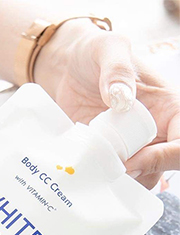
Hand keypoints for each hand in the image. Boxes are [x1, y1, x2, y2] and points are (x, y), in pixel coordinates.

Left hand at [35, 20, 179, 188]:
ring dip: (119, 183)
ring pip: (137, 178)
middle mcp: (153, 132)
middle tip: (108, 174)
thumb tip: (120, 99)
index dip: (163, 158)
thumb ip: (117, 69)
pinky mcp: (107, 154)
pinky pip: (111, 176)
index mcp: (168, 108)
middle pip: (160, 167)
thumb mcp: (109, 50)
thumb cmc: (94, 55)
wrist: (66, 69)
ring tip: (95, 176)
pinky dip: (101, 180)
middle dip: (139, 177)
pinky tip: (86, 175)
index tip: (131, 162)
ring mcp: (129, 146)